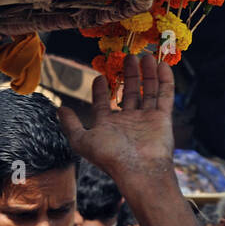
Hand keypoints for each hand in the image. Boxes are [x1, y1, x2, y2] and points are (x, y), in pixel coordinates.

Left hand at [58, 54, 175, 188]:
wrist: (139, 169)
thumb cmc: (109, 156)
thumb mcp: (82, 140)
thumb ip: (70, 125)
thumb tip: (59, 109)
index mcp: (108, 125)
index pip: (103, 103)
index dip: (100, 90)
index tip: (99, 75)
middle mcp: (128, 121)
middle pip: (128, 93)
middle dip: (128, 75)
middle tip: (128, 56)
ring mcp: (146, 119)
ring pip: (147, 91)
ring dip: (146, 73)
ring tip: (145, 56)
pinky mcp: (162, 118)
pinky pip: (165, 95)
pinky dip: (164, 80)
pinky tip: (162, 65)